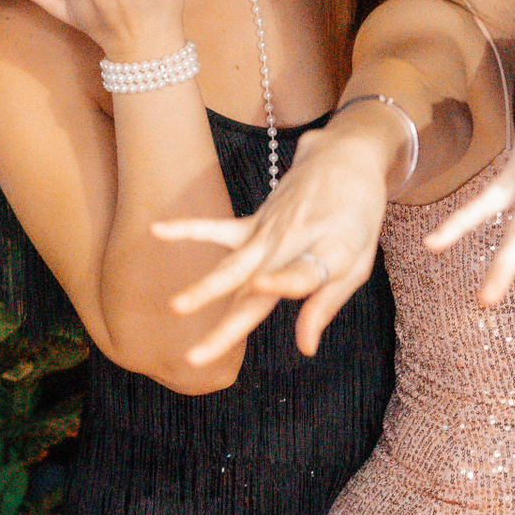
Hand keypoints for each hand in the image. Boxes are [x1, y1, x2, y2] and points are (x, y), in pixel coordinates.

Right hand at [154, 128, 394, 361]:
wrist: (346, 158)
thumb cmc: (357, 219)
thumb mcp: (357, 263)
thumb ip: (327, 304)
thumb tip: (305, 348)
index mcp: (330, 253)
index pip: (305, 273)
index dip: (285, 282)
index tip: (261, 287)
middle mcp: (294, 244)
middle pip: (259, 288)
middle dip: (229, 323)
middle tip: (198, 356)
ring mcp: (270, 232)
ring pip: (233, 266)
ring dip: (204, 288)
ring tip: (176, 307)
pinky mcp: (255, 220)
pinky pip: (218, 227)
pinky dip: (188, 228)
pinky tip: (157, 230)